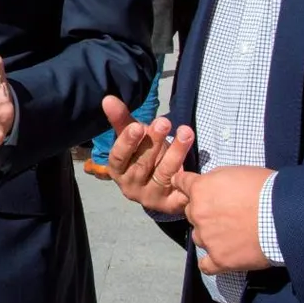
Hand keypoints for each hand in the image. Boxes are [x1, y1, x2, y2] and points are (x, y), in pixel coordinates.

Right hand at [103, 96, 190, 214]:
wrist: (160, 186)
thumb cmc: (143, 156)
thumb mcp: (133, 138)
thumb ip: (122, 120)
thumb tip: (108, 98)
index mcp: (118, 170)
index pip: (118, 157)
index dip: (127, 142)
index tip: (138, 126)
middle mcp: (131, 187)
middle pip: (142, 164)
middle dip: (154, 142)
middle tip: (164, 121)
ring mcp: (152, 196)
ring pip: (164, 173)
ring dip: (176, 152)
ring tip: (186, 132)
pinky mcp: (171, 204)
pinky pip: (181, 190)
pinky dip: (189, 178)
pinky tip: (196, 166)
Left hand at [173, 166, 274, 273]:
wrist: (283, 215)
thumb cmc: (265, 189)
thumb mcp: (236, 171)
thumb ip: (215, 179)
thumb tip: (209, 185)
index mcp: (200, 190)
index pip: (181, 183)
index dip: (185, 184)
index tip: (187, 187)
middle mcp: (198, 214)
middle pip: (191, 212)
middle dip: (203, 211)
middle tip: (224, 212)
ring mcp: (207, 238)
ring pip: (199, 236)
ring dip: (209, 234)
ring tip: (231, 233)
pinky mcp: (220, 259)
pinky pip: (205, 265)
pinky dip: (211, 261)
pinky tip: (220, 256)